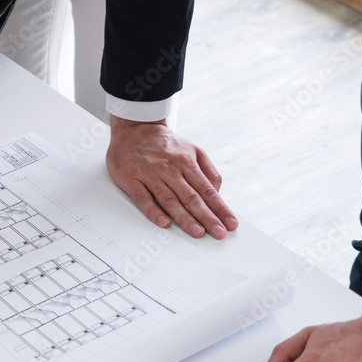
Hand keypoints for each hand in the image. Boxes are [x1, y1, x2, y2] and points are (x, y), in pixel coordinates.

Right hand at [106, 115, 236, 238]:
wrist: (134, 128)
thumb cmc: (164, 144)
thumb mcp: (192, 150)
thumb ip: (208, 171)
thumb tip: (217, 193)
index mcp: (186, 162)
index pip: (207, 190)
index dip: (220, 208)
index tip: (230, 223)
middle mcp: (169, 169)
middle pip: (191, 197)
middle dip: (207, 217)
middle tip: (218, 233)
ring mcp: (149, 174)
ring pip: (169, 200)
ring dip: (184, 218)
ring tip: (197, 232)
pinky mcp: (131, 179)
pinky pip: (143, 198)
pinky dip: (153, 211)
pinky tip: (163, 222)